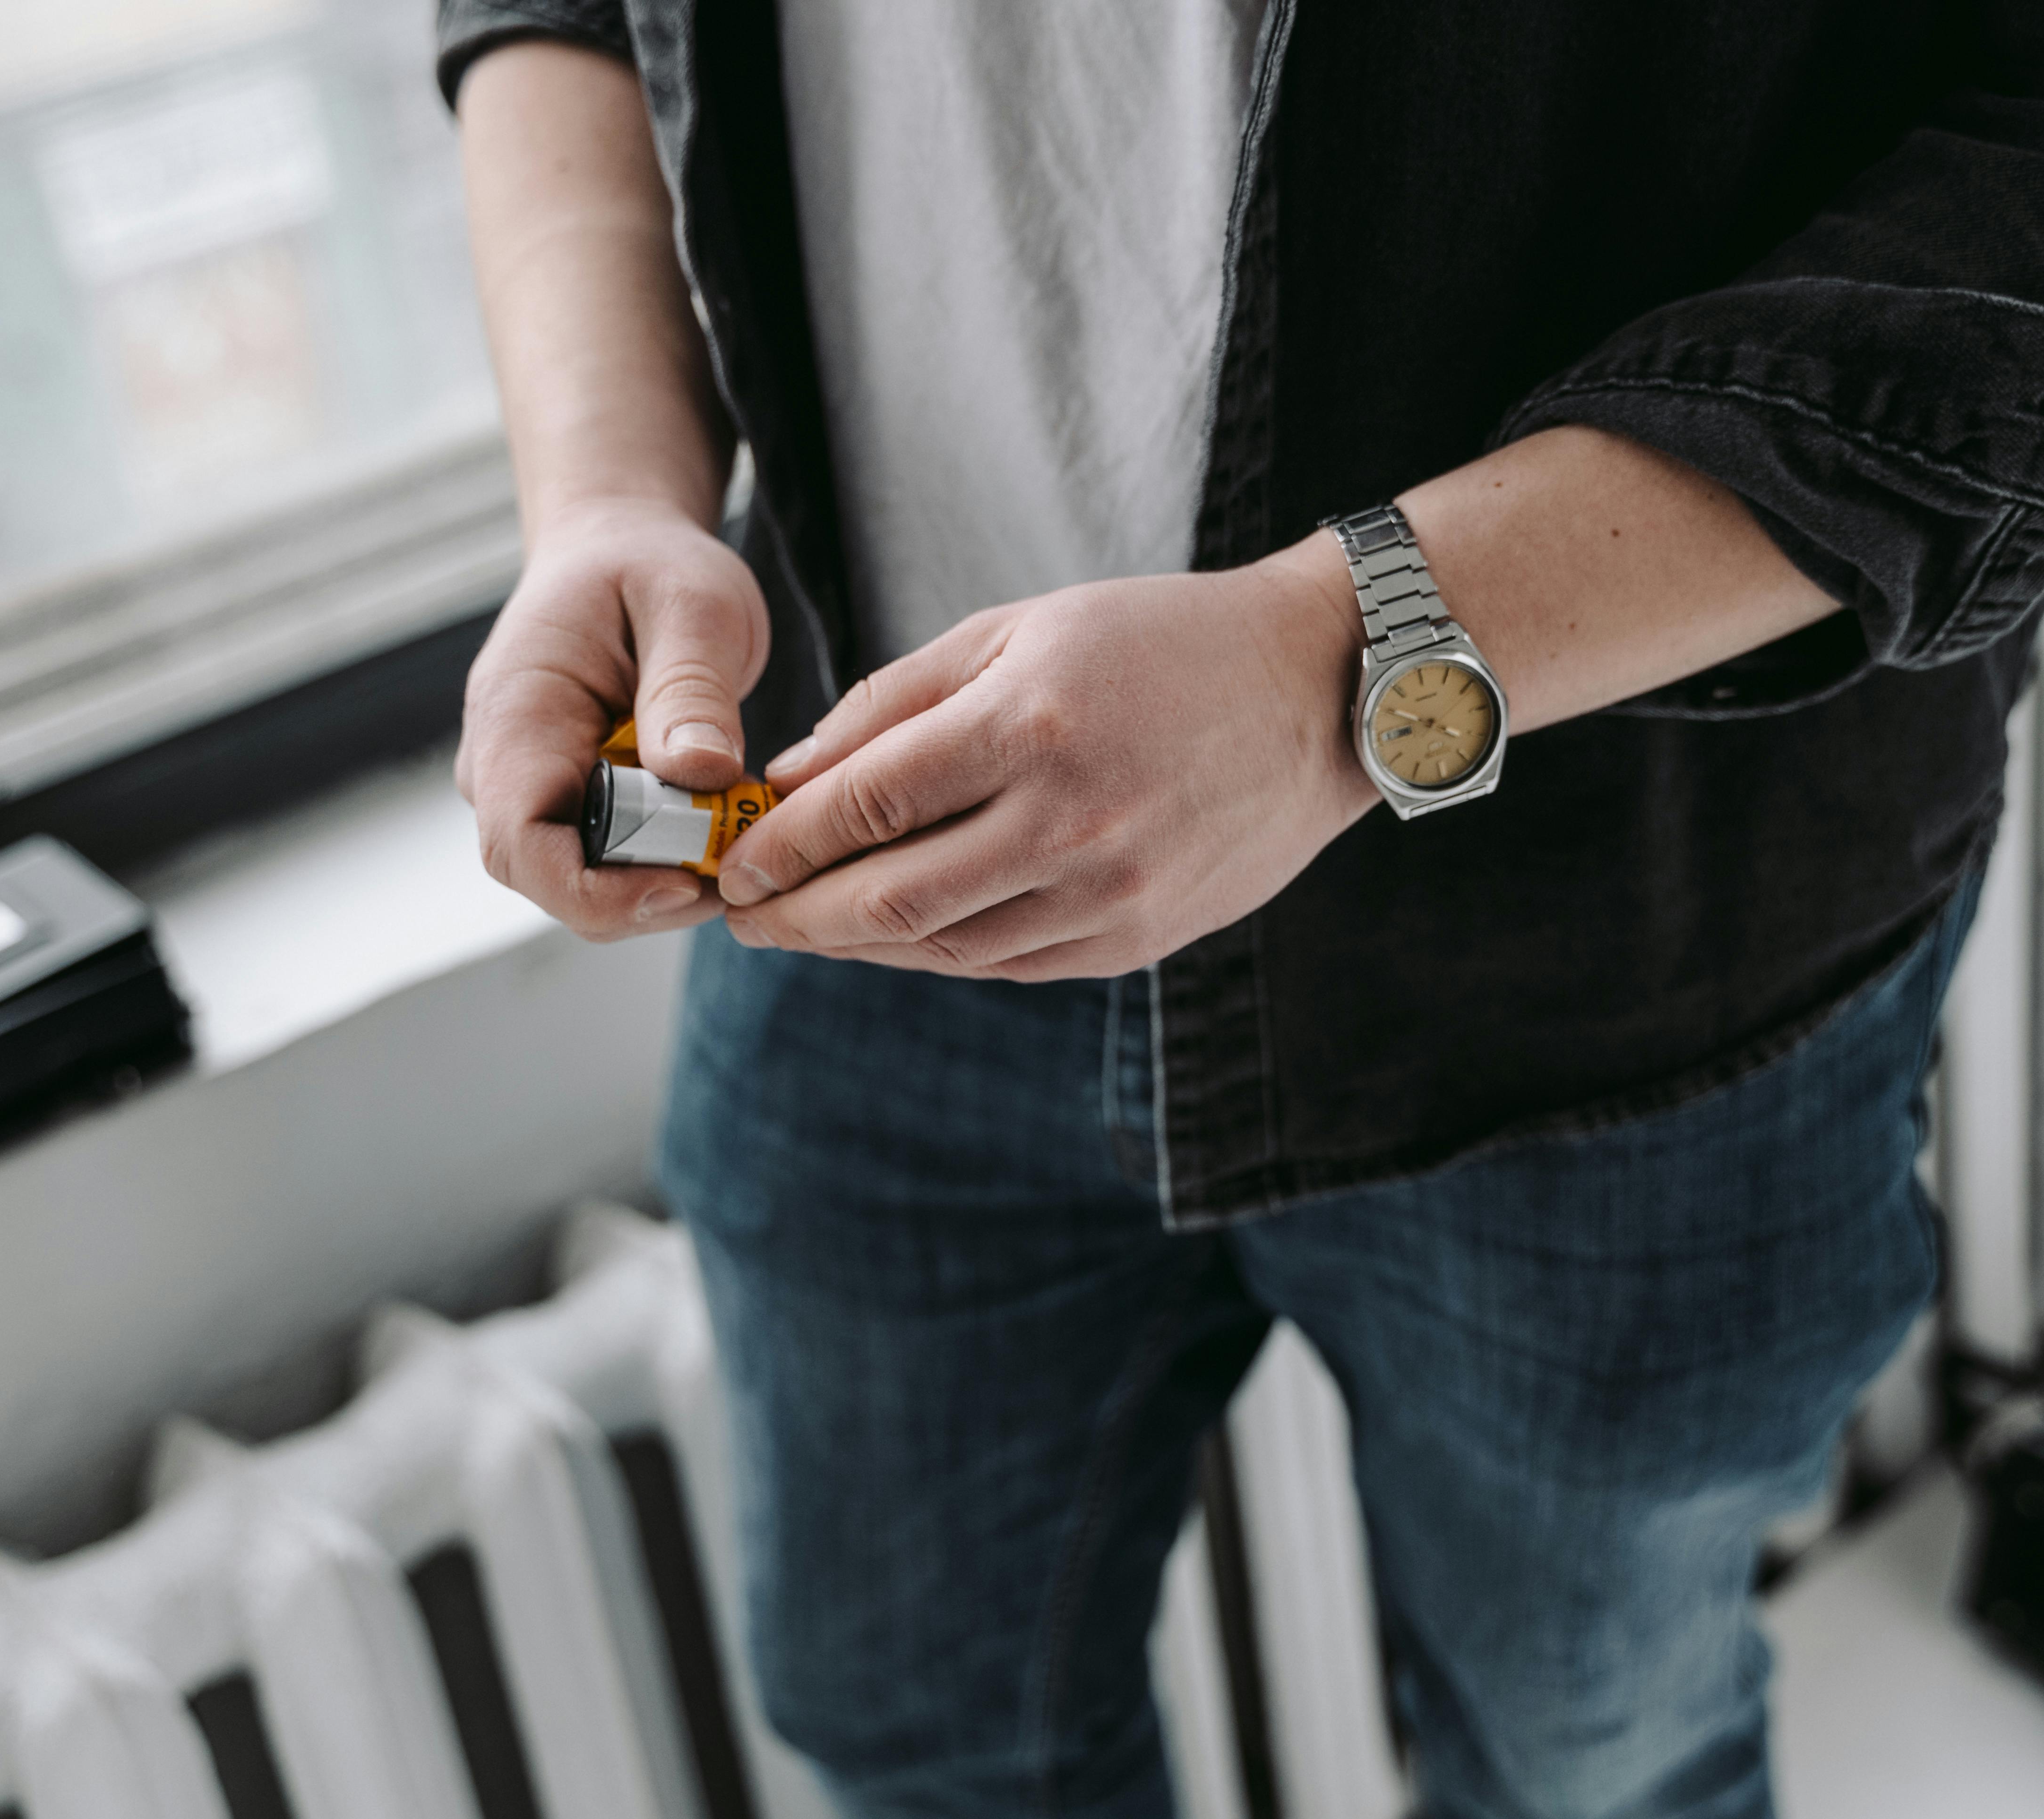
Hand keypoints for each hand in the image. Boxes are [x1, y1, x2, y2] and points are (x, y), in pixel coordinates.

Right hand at [455, 497, 768, 939]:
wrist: (620, 549)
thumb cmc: (649, 566)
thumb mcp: (693, 605)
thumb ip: (692, 688)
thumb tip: (700, 773)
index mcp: (517, 715)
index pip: (522, 845)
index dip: (598, 890)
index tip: (685, 883)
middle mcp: (504, 765)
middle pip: (552, 881)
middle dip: (645, 895)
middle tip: (736, 866)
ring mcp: (530, 788)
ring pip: (582, 883)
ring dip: (662, 881)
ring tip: (735, 837)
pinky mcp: (567, 800)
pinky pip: (608, 862)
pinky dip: (665, 862)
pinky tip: (718, 830)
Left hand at [713, 544, 1376, 979]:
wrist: (1311, 694)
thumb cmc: (1156, 643)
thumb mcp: (1018, 629)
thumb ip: (896, 700)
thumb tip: (792, 774)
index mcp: (1030, 727)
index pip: (866, 805)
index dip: (782, 842)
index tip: (732, 856)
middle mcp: (1068, 823)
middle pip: (888, 898)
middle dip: (793, 913)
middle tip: (740, 912)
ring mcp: (1107, 893)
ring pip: (941, 946)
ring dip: (853, 944)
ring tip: (801, 927)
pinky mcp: (1134, 939)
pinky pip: (1004, 964)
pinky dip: (932, 955)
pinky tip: (891, 936)